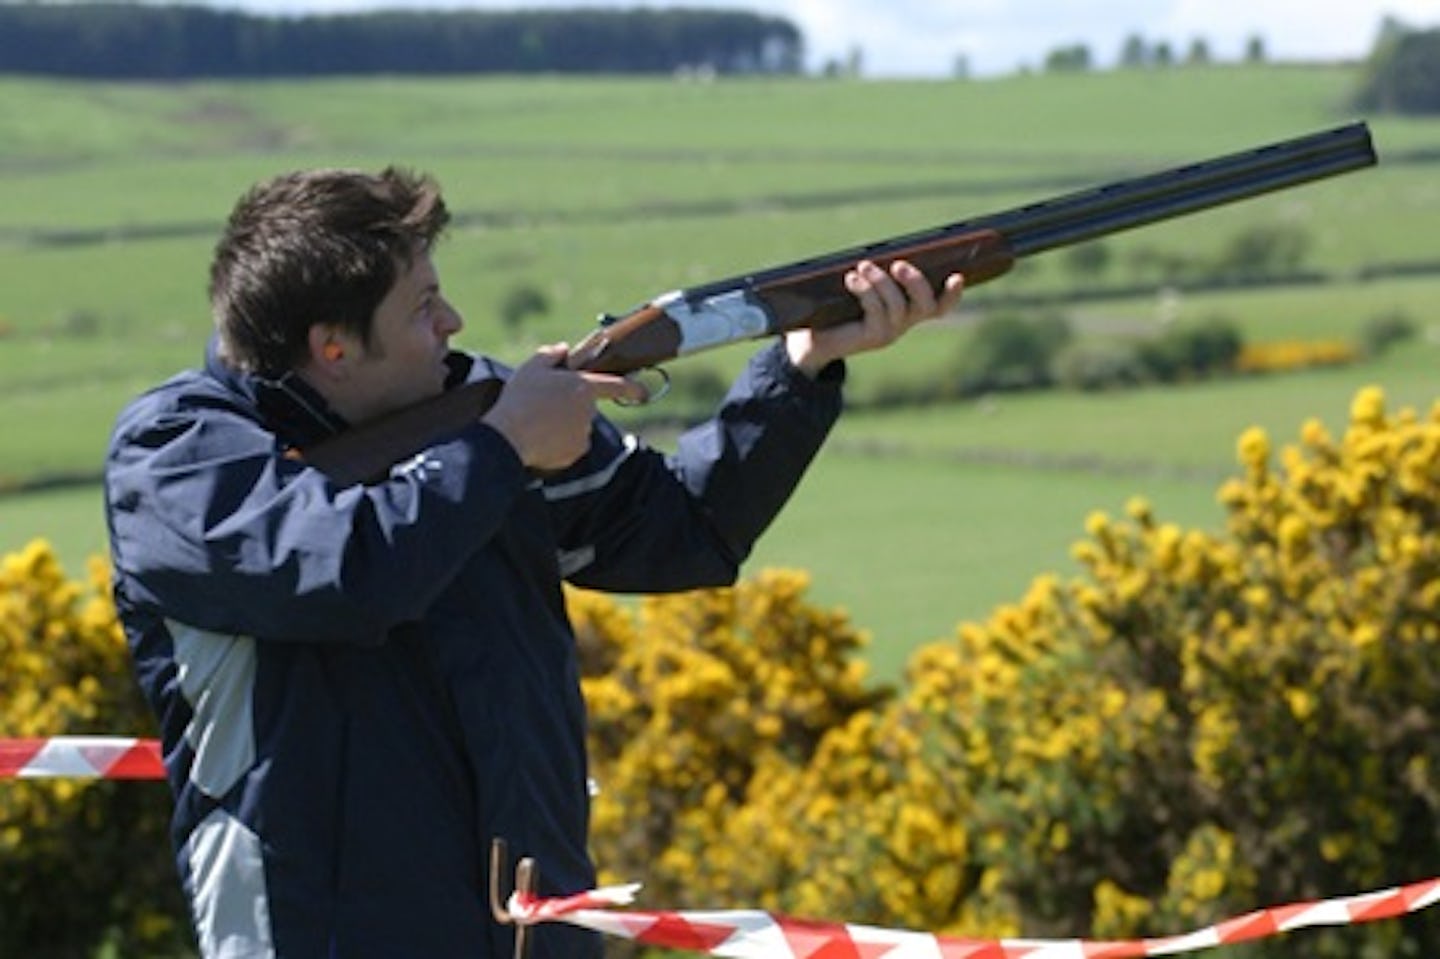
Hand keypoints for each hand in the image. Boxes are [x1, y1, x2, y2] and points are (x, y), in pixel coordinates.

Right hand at [482, 344, 644, 470]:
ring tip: (536, 423)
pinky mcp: (574, 453)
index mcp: (582, 387)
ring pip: (577, 427)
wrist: (507, 437)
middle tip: (544, 406)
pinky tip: (539, 438)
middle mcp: (588, 412)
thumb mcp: (531, 368)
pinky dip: (558, 443)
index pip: (616, 386)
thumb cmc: (519, 399)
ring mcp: (583, 434)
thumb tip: (562, 349)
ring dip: (563, 425)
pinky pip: (570, 446)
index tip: (644, 393)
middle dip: (570, 406)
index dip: (633, 388)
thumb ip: (550, 354)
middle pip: (585, 407)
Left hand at [785, 259, 963, 376]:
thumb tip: (882, 250)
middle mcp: (904, 323)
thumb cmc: (837, 307)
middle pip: (926, 305)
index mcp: (907, 310)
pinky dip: (866, 291)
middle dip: (915, 281)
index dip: (953, 294)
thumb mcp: (859, 286)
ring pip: (898, 306)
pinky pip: (876, 311)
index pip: (940, 305)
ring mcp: (889, 332)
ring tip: (863, 266)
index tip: (957, 275)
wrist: (812, 339)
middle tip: (898, 264)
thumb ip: (875, 272)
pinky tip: (852, 279)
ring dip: (881, 282)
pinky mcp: (871, 337)